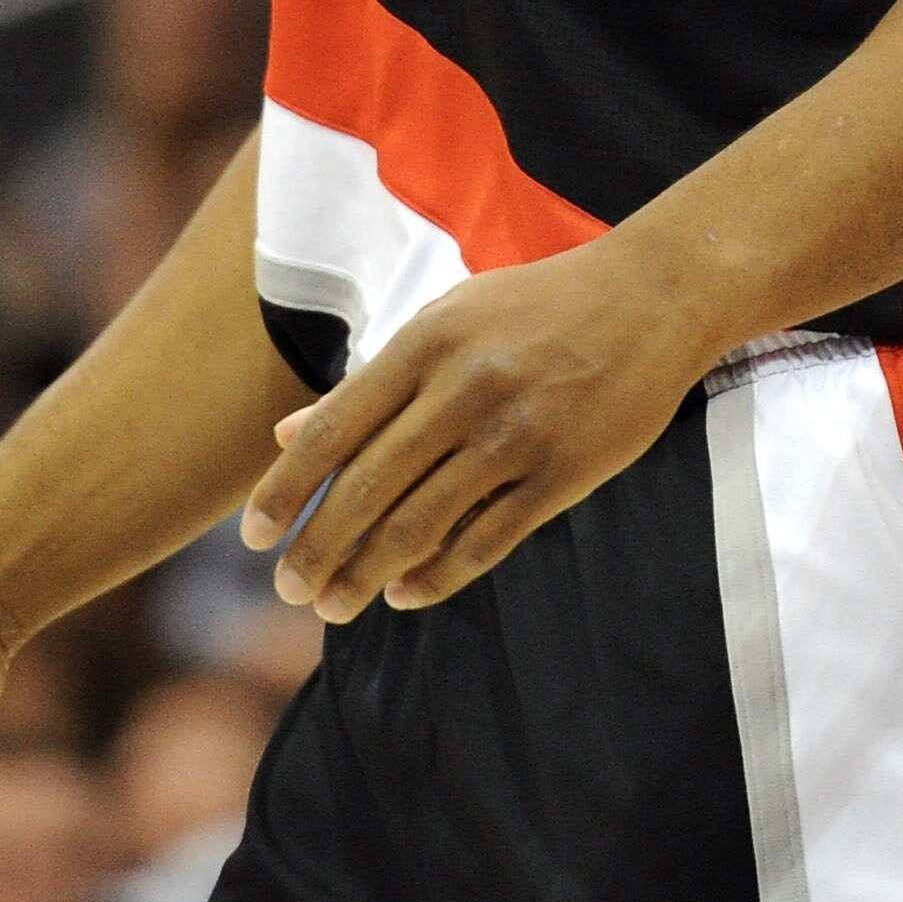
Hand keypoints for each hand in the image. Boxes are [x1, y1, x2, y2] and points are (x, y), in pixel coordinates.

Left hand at [238, 238, 704, 622]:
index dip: (285, 489)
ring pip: (420, 523)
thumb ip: (371, 382)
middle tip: (287, 590)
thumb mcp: (447, 321)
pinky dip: (438, 576)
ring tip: (333, 606)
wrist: (651, 296)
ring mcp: (516, 433)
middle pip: (367, 487)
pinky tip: (405, 595)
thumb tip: (288, 432)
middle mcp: (464, 387)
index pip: (333, 428)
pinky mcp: (564, 472)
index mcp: (426, 342)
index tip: (252, 537)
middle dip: (317, 548)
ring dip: (366, 574)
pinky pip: (487, 540)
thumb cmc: (535, 307)